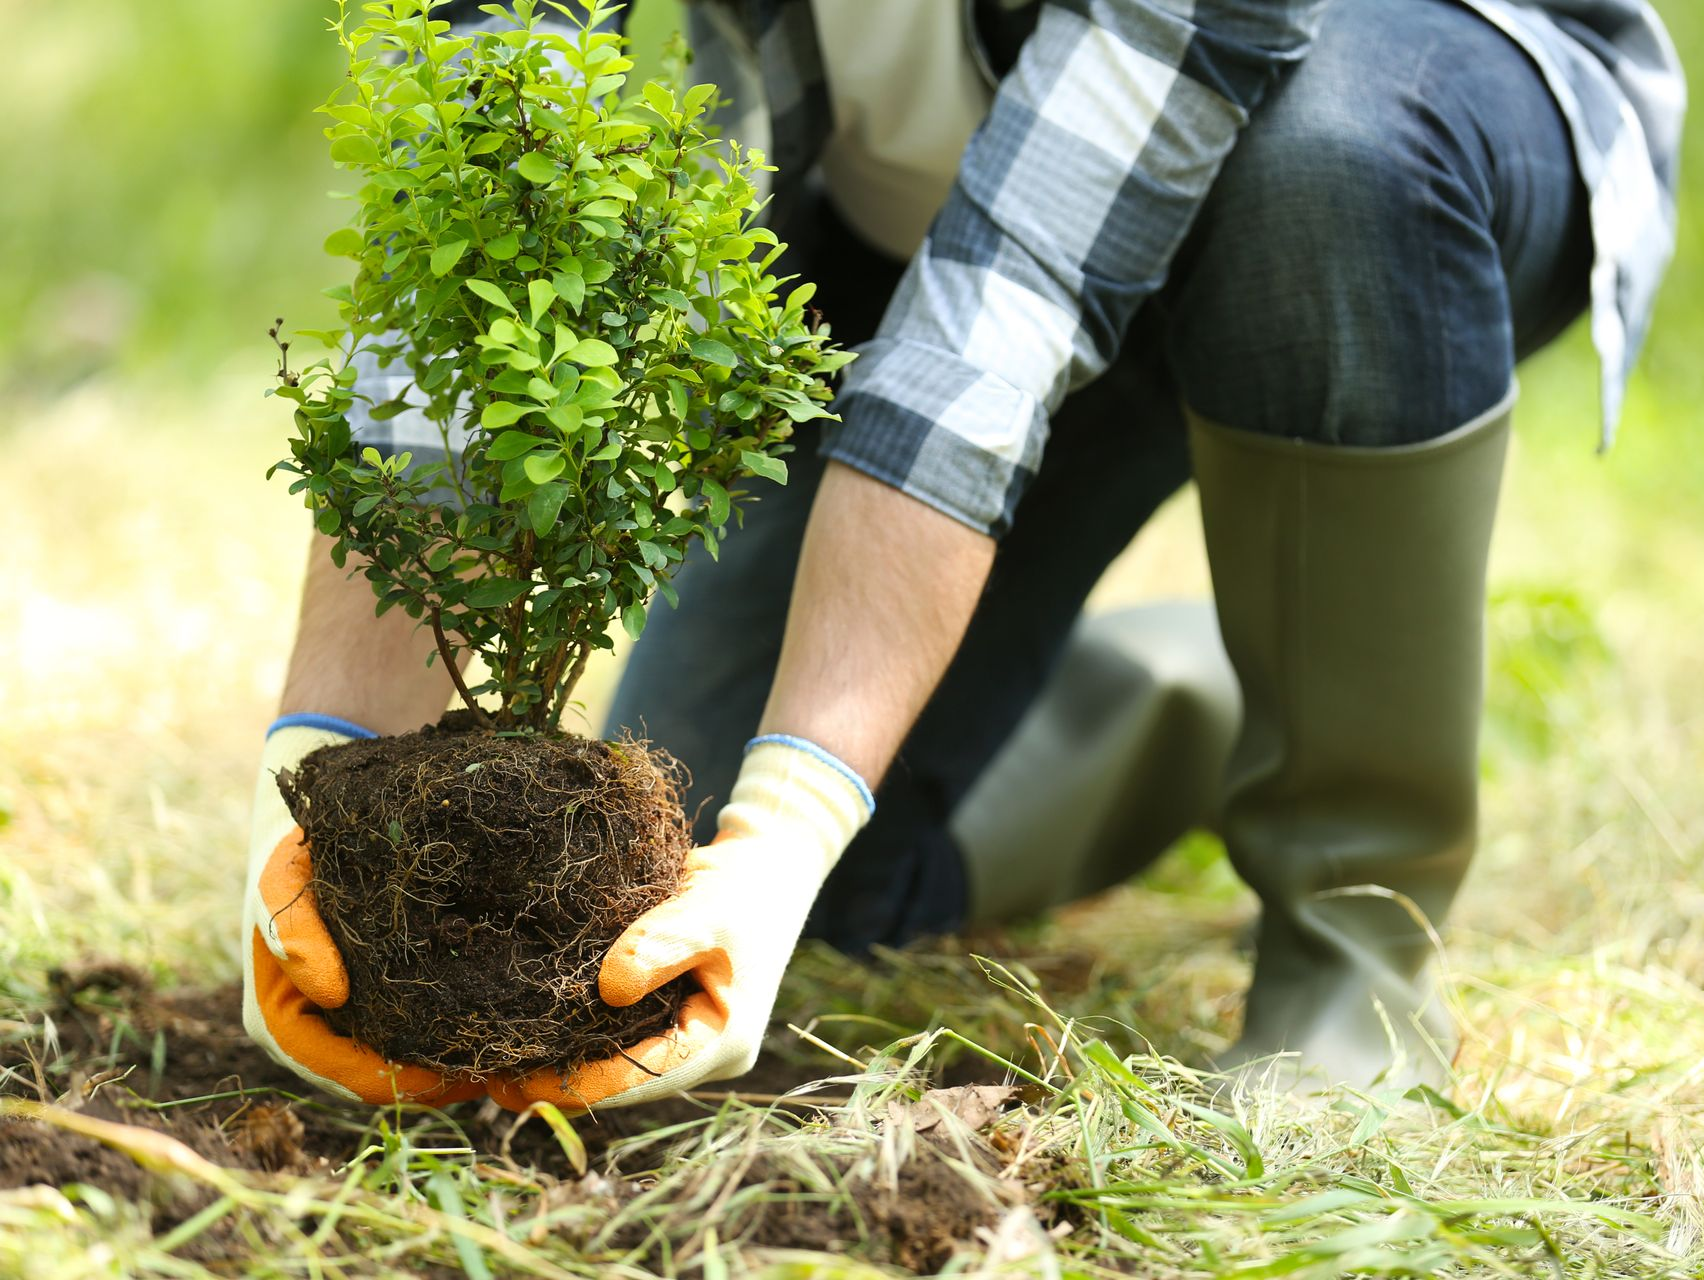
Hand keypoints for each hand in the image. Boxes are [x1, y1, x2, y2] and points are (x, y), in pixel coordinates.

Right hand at [241, 719, 480, 1105]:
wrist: (320, 820)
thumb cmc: (296, 850)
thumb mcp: (282, 877)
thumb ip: (292, 926)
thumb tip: (329, 990)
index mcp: (285, 1022)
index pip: (352, 1077)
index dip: (406, 1085)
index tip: (461, 1072)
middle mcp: (322, 1032)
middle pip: (392, 1079)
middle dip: (445, 1078)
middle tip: (510, 1067)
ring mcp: (355, 1019)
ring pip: (415, 1059)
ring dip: (460, 1059)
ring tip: (520, 1048)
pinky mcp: (389, 996)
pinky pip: (429, 1027)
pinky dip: (464, 1026)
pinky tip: (511, 1013)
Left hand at [485, 737, 872, 1113]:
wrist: (767, 864)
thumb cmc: (743, 886)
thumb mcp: (707, 910)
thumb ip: (662, 944)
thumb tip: (607, 989)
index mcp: (725, 1041)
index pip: (645, 1076)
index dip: (581, 1083)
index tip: (521, 1082)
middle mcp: (707, 1052)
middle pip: (628, 1082)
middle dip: (565, 1082)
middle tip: (493, 1081)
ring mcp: (690, 1036)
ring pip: (622, 1063)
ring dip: (568, 1064)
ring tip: (500, 1065)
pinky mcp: (672, 1015)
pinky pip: (622, 1037)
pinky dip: (580, 1037)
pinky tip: (533, 1032)